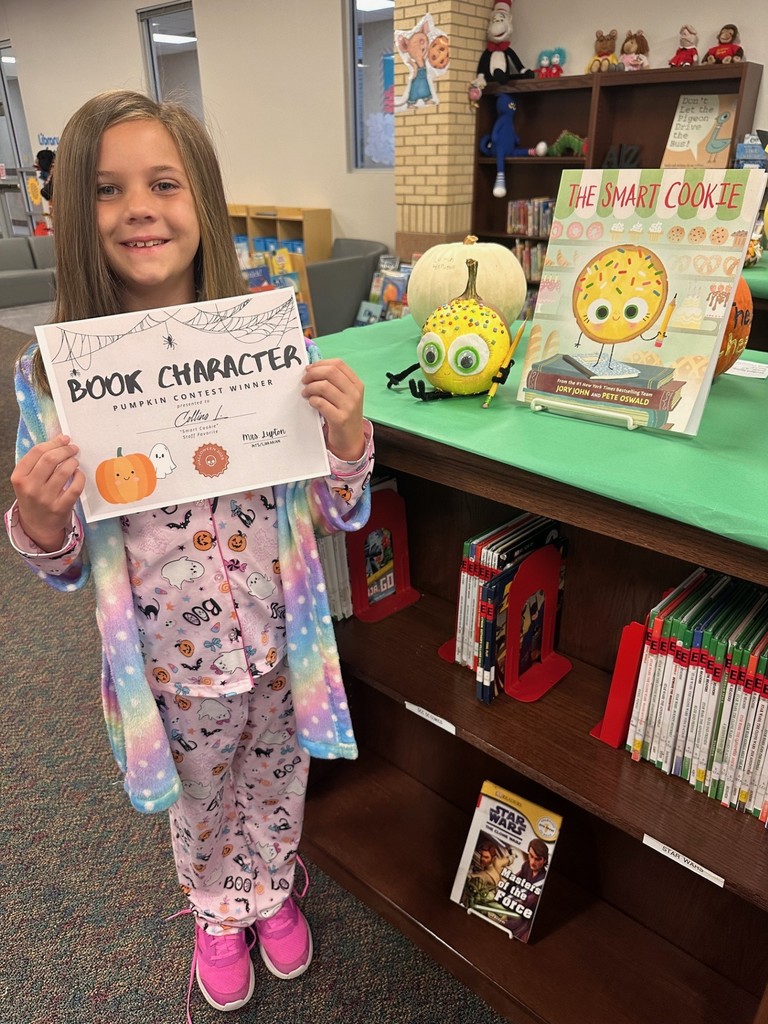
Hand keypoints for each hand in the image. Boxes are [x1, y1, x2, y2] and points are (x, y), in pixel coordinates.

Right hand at [10, 434, 84, 550]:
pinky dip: (80, 477)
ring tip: (74, 462)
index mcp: (19, 477)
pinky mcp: (60, 508)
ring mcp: (45, 499)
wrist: (37, 525)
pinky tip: (78, 474)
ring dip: (73, 462)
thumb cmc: (34, 497)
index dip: (54, 442)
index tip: (64, 439)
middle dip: (65, 450)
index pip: (37, 452)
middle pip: (51, 459)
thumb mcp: (26, 480)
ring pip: (64, 471)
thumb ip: (37, 462)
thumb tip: (60, 440)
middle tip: (73, 448)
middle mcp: (30, 488)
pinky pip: (75, 487)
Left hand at [302, 358, 365, 461]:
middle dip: (313, 374)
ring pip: (324, 386)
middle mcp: (354, 393)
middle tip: (304, 381)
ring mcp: (349, 406)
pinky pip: (321, 403)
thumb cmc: (344, 414)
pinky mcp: (340, 419)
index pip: (338, 364)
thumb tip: (311, 369)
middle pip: (330, 372)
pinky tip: (311, 403)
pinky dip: (312, 400)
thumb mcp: (345, 396)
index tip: (309, 369)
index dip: (320, 364)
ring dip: (310, 388)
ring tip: (306, 393)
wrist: (351, 439)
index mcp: (356, 384)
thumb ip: (334, 382)